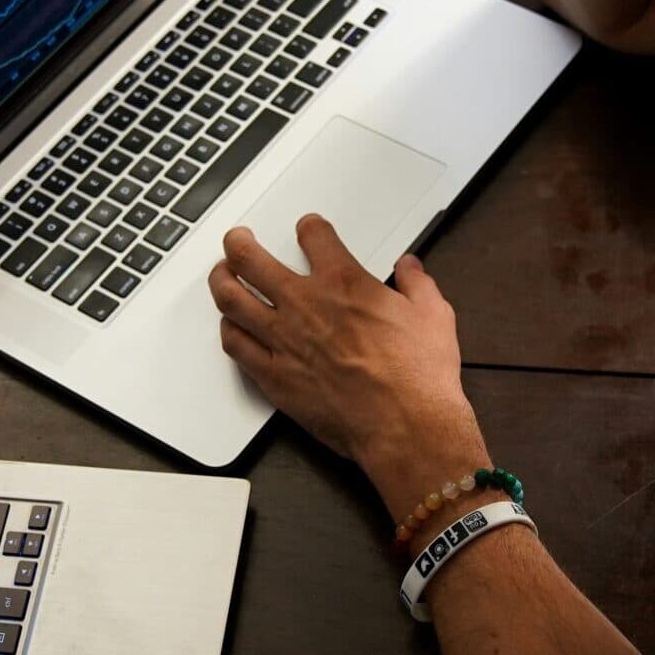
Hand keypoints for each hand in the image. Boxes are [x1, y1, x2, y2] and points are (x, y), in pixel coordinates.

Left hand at [207, 215, 490, 517]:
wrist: (405, 426)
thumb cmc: (418, 376)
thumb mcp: (433, 315)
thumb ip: (417, 283)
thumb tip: (409, 267)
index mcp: (344, 282)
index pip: (313, 236)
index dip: (309, 227)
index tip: (308, 229)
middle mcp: (305, 305)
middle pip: (250, 259)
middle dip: (239, 243)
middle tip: (237, 240)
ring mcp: (284, 340)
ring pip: (231, 300)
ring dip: (221, 281)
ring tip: (221, 275)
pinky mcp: (274, 377)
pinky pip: (236, 346)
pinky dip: (228, 331)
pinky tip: (230, 327)